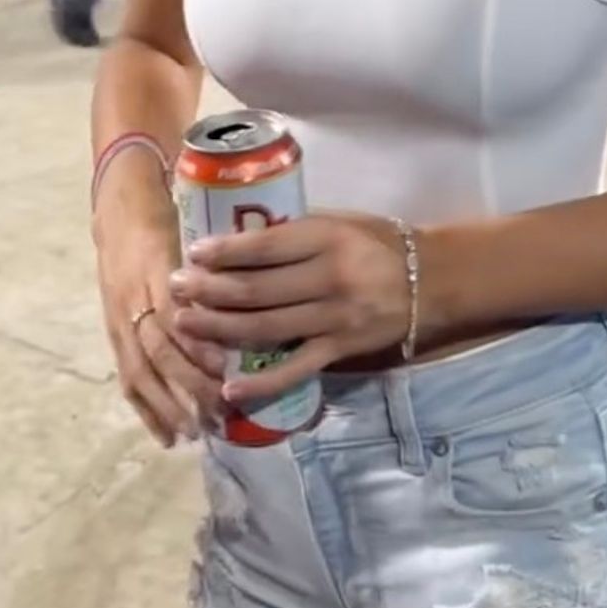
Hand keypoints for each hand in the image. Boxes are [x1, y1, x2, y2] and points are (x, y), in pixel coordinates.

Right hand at [95, 210, 226, 446]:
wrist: (121, 213)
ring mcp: (120, 320)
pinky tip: (166, 437)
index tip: (225, 366)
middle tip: (220, 412)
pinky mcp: (113, 335)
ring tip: (195, 433)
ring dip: (167, 406)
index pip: (175, 313)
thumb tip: (265, 290)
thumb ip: (222, 263)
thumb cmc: (171, 219)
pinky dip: (146, 410)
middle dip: (188, 385)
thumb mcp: (194, 231)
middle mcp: (135, 299)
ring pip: (141, 370)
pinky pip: (127, 377)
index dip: (197, 342)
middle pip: (159, 349)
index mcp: (158, 270)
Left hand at [169, 214, 411, 403]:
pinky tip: (229, 386)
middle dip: (209, 291)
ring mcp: (334, 319)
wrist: (430, 281)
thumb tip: (243, 231)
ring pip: (266, 329)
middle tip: (176, 288)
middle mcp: (328, 279)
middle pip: (257, 290)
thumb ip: (298, 229)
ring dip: (220, 329)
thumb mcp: (342, 221)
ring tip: (186, 324)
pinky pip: (294, 370)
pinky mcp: (339, 351)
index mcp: (328, 239)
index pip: (266, 247)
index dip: (225, 252)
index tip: (193, 252)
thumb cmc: (379, 243)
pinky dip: (261, 382)